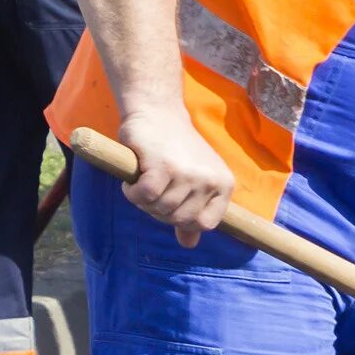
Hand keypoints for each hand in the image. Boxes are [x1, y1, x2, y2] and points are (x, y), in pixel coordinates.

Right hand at [115, 102, 234, 244]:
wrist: (157, 110)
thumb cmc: (175, 147)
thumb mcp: (193, 179)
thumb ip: (193, 210)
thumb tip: (188, 244)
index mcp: (224, 185)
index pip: (205, 224)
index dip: (182, 221)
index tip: (169, 206)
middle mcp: (210, 180)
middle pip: (180, 218)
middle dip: (159, 212)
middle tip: (149, 193)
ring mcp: (187, 173)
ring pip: (162, 209)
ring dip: (144, 203)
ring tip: (141, 185)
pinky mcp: (162, 165)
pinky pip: (145, 196)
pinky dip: (133, 194)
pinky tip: (130, 184)